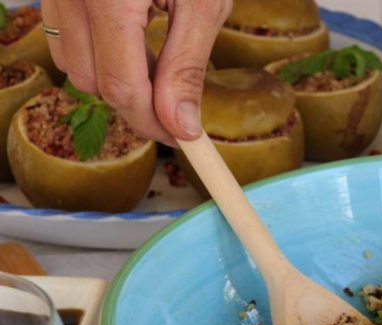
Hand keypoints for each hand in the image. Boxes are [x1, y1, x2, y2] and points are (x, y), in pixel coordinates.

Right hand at [40, 0, 231, 144]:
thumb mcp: (202, 0)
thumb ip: (187, 65)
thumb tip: (182, 127)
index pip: (123, 90)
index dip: (156, 124)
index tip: (187, 139)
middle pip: (94, 83)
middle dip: (137, 102)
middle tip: (180, 103)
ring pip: (73, 63)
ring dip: (115, 76)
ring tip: (160, 60)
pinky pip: (64, 33)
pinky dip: (99, 49)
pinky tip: (135, 38)